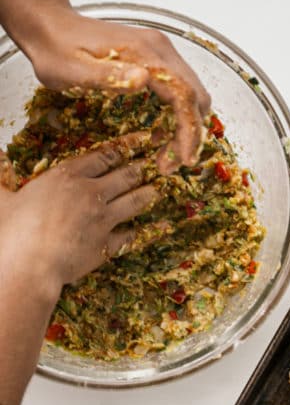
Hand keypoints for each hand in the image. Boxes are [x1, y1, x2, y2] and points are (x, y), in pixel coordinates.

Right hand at [0, 135, 157, 307]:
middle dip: (142, 167)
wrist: (29, 264)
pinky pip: (132, 236)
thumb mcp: (1, 196)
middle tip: (157, 162)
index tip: (140, 140)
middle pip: (124, 175)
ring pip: (134, 201)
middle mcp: (90, 194)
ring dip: (148, 193)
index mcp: (66, 176)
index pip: (103, 156)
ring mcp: (103, 219)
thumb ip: (1, 174)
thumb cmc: (12, 230)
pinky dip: (145, 231)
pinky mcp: (107, 245)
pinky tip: (156, 228)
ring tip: (159, 189)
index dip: (124, 147)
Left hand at [22, 6, 210, 175]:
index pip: (184, 95)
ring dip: (186, 127)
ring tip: (165, 155)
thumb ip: (109, 76)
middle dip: (190, 134)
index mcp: (145, 53)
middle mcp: (160, 49)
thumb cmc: (57, 51)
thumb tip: (145, 79)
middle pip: (195, 96)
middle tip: (170, 164)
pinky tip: (160, 134)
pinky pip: (180, 90)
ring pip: (191, 94)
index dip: (188, 131)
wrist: (51, 28)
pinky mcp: (155, 58)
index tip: (182, 160)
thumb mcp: (75, 71)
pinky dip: (178, 116)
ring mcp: (160, 52)